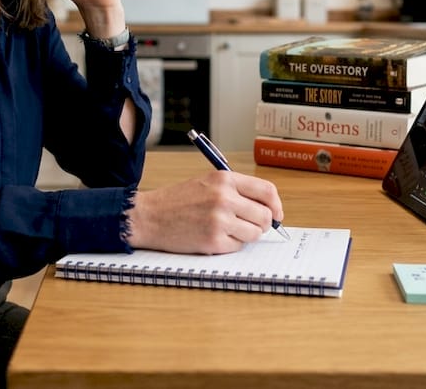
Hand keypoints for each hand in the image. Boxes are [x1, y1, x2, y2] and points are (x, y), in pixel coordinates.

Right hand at [125, 171, 284, 254]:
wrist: (148, 216)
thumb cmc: (177, 200)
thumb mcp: (207, 182)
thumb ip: (236, 191)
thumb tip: (268, 209)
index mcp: (224, 179)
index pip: (267, 191)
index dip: (276, 205)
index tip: (276, 214)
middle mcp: (224, 198)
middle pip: (265, 216)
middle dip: (261, 224)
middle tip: (249, 225)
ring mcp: (219, 220)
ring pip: (254, 234)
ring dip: (245, 235)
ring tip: (226, 230)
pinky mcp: (213, 241)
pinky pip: (237, 246)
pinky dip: (230, 245)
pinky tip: (213, 237)